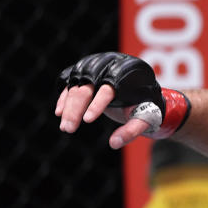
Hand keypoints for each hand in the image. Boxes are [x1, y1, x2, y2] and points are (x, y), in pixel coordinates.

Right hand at [55, 52, 190, 148]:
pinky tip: (60, 113)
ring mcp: (95, 65)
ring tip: (66, 128)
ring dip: (67, 106)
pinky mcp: (85, 70)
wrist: (142, 89)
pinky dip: (63, 96)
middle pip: (87, 85)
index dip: (97, 104)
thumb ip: (133, 130)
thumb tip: (114, 143)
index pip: (109, 88)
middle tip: (69, 129)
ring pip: (75, 84)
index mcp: (129, 73)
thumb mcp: (145, 118)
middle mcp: (110, 65)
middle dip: (75, 108)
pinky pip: (70, 81)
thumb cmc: (147, 104)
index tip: (87, 121)